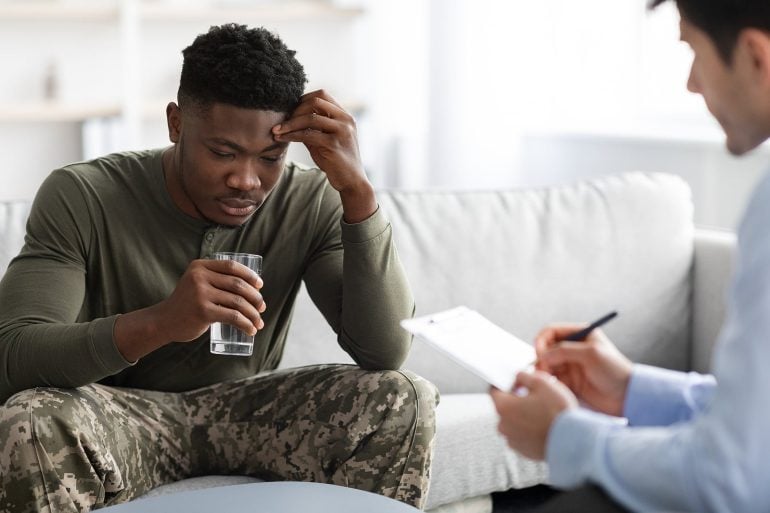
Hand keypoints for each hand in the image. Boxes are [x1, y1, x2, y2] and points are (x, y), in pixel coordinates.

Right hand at [156, 258, 265, 342]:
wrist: (164, 321)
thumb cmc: (186, 303)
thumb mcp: (196, 283)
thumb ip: (215, 279)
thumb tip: (252, 287)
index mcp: (200, 266)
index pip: (231, 266)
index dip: (249, 275)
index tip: (260, 286)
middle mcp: (199, 277)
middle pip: (238, 284)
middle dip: (255, 297)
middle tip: (262, 308)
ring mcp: (200, 294)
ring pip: (238, 302)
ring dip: (253, 313)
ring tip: (259, 322)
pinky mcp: (203, 311)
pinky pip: (232, 316)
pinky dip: (245, 324)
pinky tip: (251, 330)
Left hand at [271, 89, 375, 222]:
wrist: (352, 182)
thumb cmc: (336, 162)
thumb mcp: (324, 140)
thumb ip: (311, 127)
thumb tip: (289, 117)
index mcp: (345, 116)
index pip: (321, 95)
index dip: (302, 100)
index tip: (288, 111)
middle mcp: (346, 120)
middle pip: (316, 101)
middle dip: (295, 110)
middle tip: (281, 120)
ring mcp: (342, 131)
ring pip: (310, 117)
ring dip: (290, 123)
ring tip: (276, 130)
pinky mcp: (334, 144)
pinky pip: (308, 134)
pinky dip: (292, 135)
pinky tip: (281, 138)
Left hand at [490, 371, 577, 459]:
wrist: (573, 442)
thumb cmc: (558, 413)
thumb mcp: (543, 383)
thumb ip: (525, 376)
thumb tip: (519, 377)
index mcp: (504, 407)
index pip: (494, 391)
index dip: (506, 384)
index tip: (515, 383)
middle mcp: (504, 426)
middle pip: (504, 408)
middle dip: (516, 401)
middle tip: (534, 398)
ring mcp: (512, 440)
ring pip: (513, 423)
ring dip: (523, 417)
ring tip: (542, 414)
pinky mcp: (523, 451)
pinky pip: (521, 436)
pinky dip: (529, 431)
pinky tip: (544, 427)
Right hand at [535, 325, 632, 416]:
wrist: (626, 397)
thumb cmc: (614, 371)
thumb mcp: (590, 354)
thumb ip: (564, 351)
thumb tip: (542, 355)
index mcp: (580, 334)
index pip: (551, 331)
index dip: (542, 340)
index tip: (539, 352)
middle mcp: (573, 348)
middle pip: (546, 348)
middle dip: (541, 357)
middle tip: (543, 369)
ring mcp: (570, 365)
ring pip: (546, 364)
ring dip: (543, 370)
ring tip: (547, 379)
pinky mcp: (569, 381)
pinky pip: (552, 378)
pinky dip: (548, 381)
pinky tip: (553, 386)